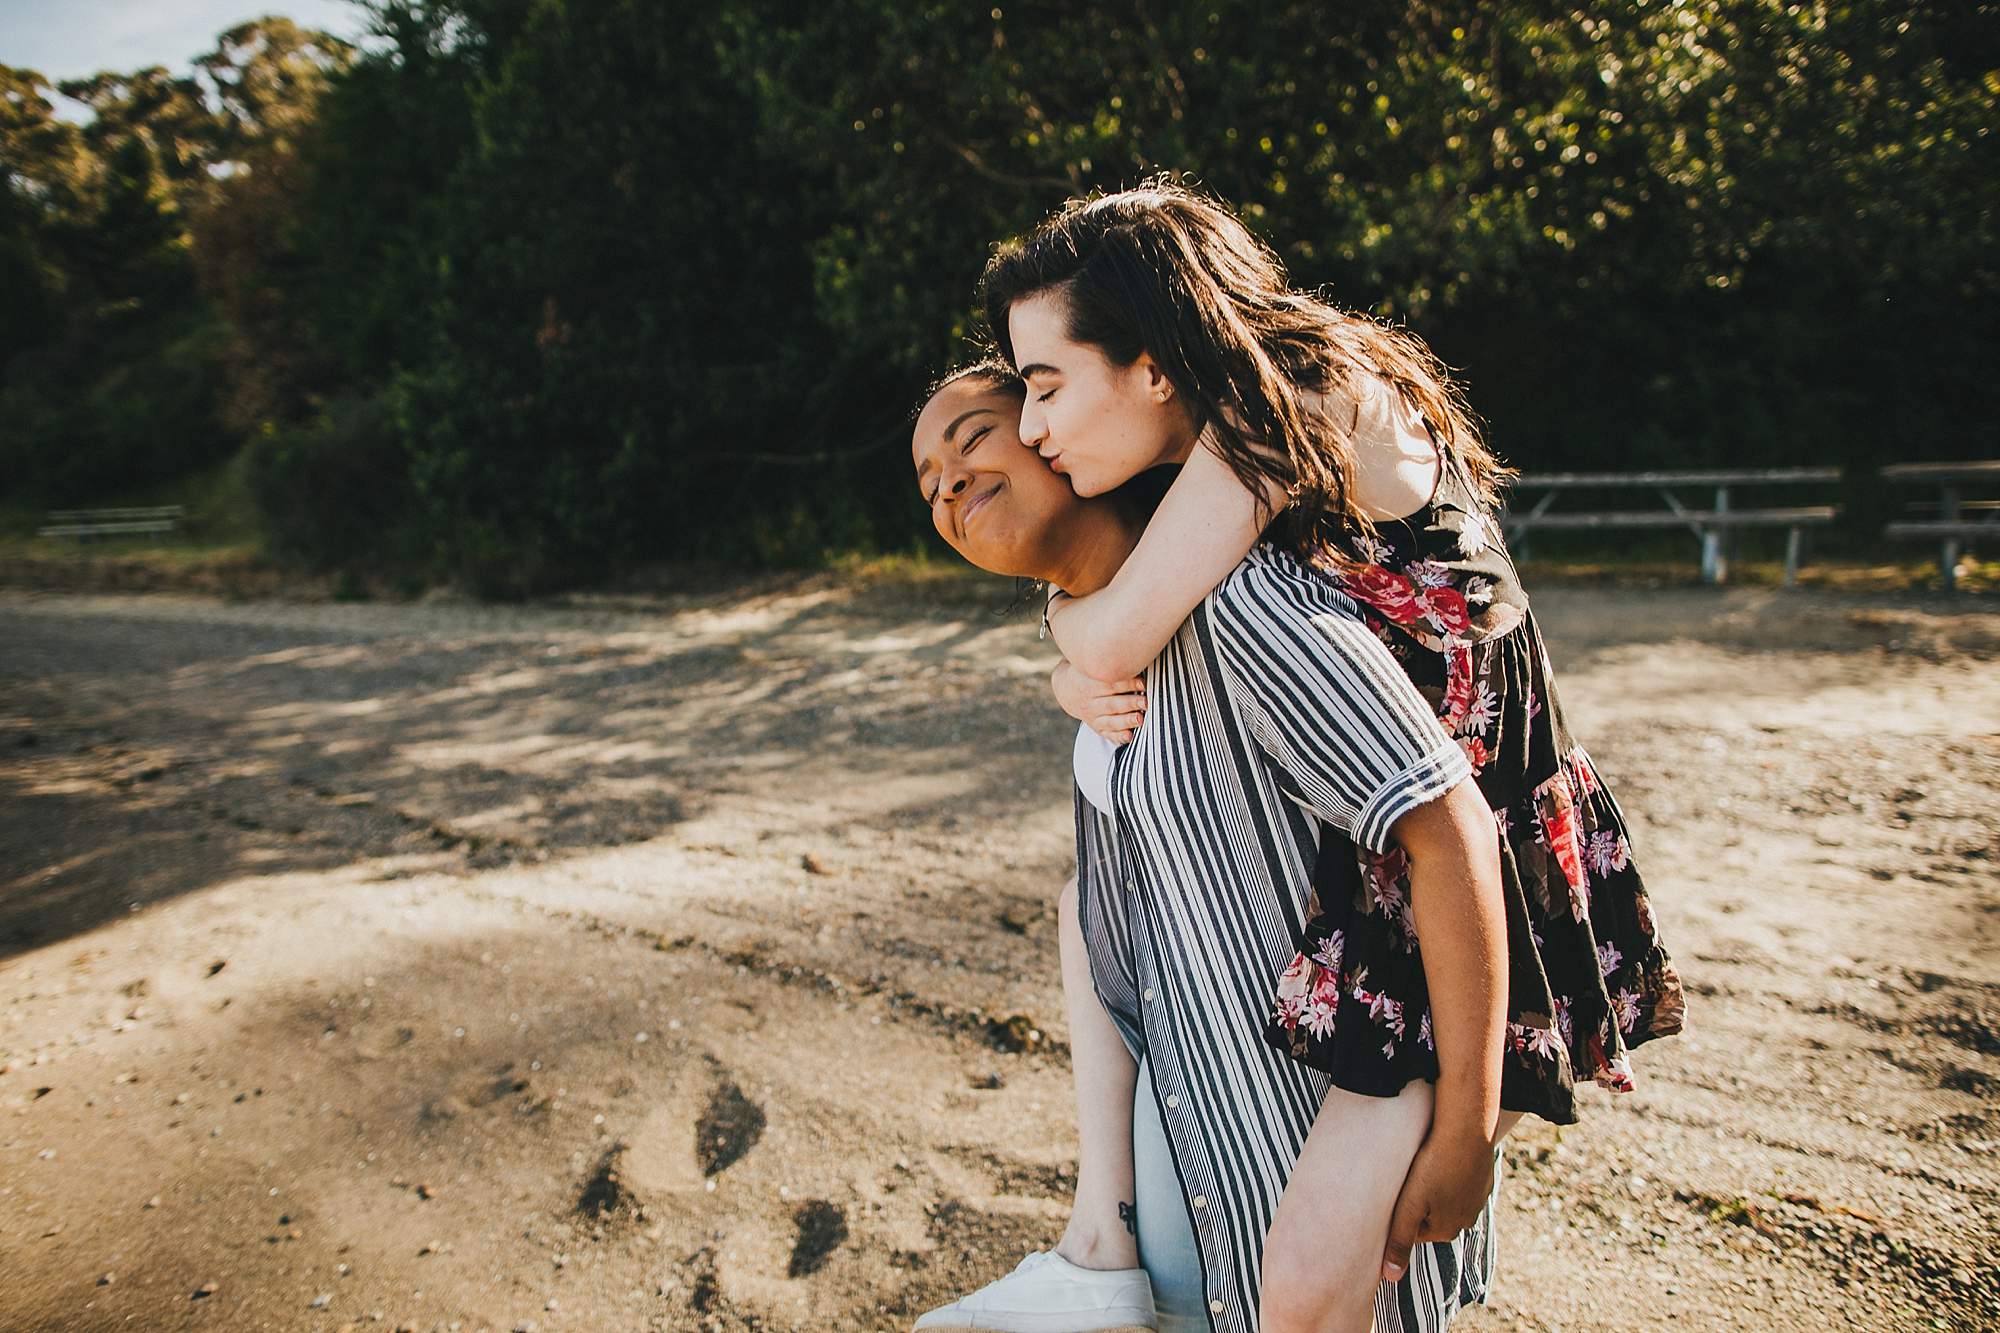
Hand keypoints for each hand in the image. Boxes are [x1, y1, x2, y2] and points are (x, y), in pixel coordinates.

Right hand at [1051, 659, 1146, 742]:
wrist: (1066, 689)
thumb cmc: (1088, 671)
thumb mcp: (1089, 662)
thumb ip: (1107, 659)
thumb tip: (1132, 647)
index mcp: (1088, 683)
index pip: (1109, 684)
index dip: (1126, 683)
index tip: (1143, 682)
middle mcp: (1089, 701)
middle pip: (1111, 703)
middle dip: (1130, 703)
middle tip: (1146, 702)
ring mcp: (1092, 716)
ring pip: (1110, 720)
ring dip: (1126, 720)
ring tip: (1141, 719)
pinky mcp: (1096, 726)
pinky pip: (1107, 733)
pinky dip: (1118, 736)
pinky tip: (1130, 736)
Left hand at [1381, 1129, 1497, 1282]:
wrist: (1468, 1132)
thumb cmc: (1433, 1168)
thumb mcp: (1409, 1207)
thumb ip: (1399, 1241)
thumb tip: (1390, 1278)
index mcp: (1447, 1231)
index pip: (1413, 1231)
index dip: (1400, 1212)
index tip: (1396, 1193)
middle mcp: (1467, 1220)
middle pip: (1430, 1216)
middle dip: (1418, 1201)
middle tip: (1409, 1177)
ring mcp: (1478, 1199)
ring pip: (1446, 1198)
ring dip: (1435, 1187)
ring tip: (1425, 1166)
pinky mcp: (1484, 1179)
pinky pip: (1460, 1181)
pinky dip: (1450, 1173)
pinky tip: (1443, 1158)